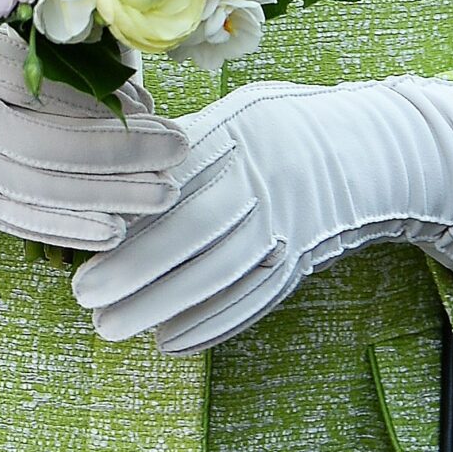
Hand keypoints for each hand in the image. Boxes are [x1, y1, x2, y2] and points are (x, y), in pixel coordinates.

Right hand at [0, 23, 187, 249]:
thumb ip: (52, 50)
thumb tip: (132, 78)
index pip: (48, 88)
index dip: (106, 100)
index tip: (153, 104)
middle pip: (50, 143)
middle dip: (122, 152)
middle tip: (179, 149)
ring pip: (40, 188)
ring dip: (108, 195)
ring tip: (164, 193)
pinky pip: (20, 220)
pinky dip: (69, 229)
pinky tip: (115, 232)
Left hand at [73, 75, 452, 353]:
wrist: (368, 152)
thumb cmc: (280, 128)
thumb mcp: (237, 112)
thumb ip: (183, 142)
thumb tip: (110, 173)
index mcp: (243, 131)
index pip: (177, 180)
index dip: (129, 218)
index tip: (83, 245)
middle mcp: (270, 177)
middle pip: (196, 230)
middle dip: (136, 270)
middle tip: (85, 298)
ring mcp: (292, 221)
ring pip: (222, 270)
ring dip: (163, 305)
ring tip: (112, 327)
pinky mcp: (303, 258)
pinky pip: (254, 296)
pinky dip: (211, 322)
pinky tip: (169, 339)